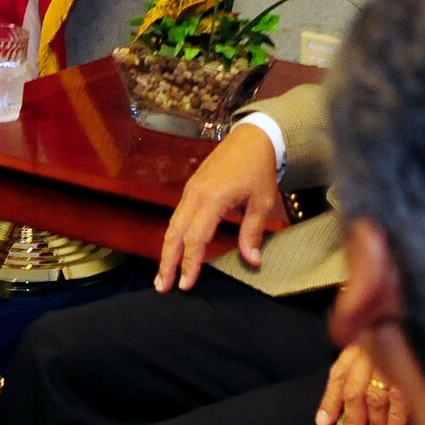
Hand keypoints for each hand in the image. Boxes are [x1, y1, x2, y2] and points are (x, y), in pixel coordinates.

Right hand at [156, 122, 286, 292]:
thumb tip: (252, 260)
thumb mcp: (262, 201)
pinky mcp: (191, 188)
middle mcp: (195, 194)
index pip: (195, 238)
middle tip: (162, 287)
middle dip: (167, 262)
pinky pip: (177, 215)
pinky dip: (173, 236)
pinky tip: (173, 250)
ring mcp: (190, 190)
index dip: (189, 263)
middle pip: (175, 234)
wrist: (252, 137)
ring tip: (162, 275)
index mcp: (213, 198)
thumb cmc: (259, 168)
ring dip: (166, 251)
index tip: (186, 284)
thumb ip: (253, 232)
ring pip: (172, 225)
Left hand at [315, 342, 408, 424]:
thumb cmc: (390, 333)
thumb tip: (329, 406)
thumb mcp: (366, 343)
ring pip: (376, 399)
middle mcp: (370, 355)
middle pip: (356, 394)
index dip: (330, 401)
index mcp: (358, 348)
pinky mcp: (412, 368)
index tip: (324, 424)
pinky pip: (402, 396)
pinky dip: (397, 418)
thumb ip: (350, 368)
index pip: (339, 375)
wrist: (416, 315)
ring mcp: (390, 361)